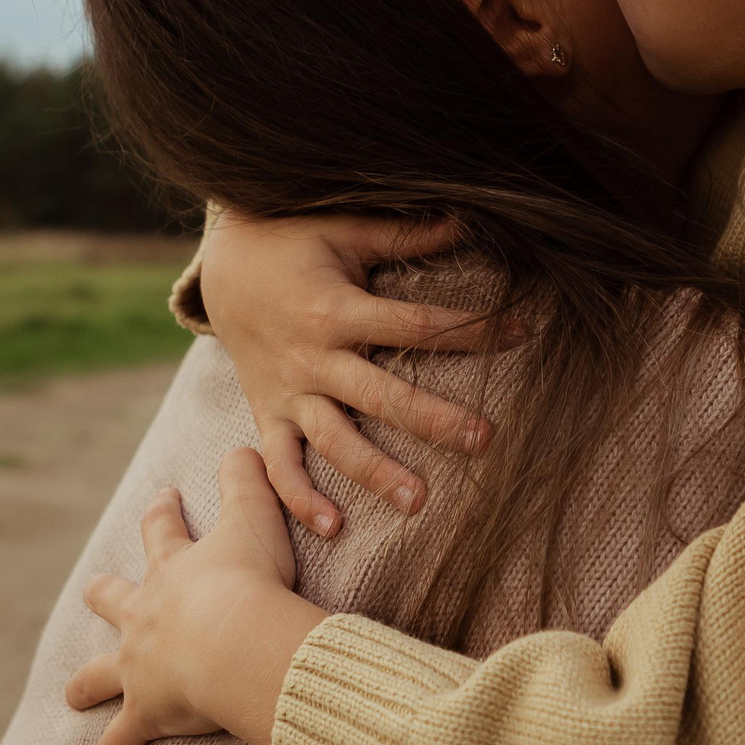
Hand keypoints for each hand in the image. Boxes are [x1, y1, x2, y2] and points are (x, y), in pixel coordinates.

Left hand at [64, 448, 324, 744]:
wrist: (235, 641)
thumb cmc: (251, 580)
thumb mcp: (256, 517)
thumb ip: (251, 478)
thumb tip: (245, 442)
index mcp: (173, 571)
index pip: (163, 532)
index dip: (163, 513)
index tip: (163, 497)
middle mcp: (146, 617)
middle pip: (113, 600)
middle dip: (105, 595)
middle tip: (96, 590)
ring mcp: (140, 667)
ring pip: (100, 675)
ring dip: (87, 684)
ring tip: (71, 695)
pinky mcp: (146, 713)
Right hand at [199, 211, 498, 531]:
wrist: (221, 269)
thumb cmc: (293, 240)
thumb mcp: (345, 227)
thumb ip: (405, 234)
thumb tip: (468, 217)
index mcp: (336, 308)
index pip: (415, 325)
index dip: (472, 330)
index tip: (524, 331)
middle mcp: (313, 356)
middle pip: (380, 394)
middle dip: (433, 419)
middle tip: (484, 440)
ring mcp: (288, 391)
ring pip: (333, 439)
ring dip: (373, 472)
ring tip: (418, 501)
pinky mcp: (268, 414)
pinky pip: (280, 463)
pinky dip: (298, 498)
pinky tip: (332, 528)